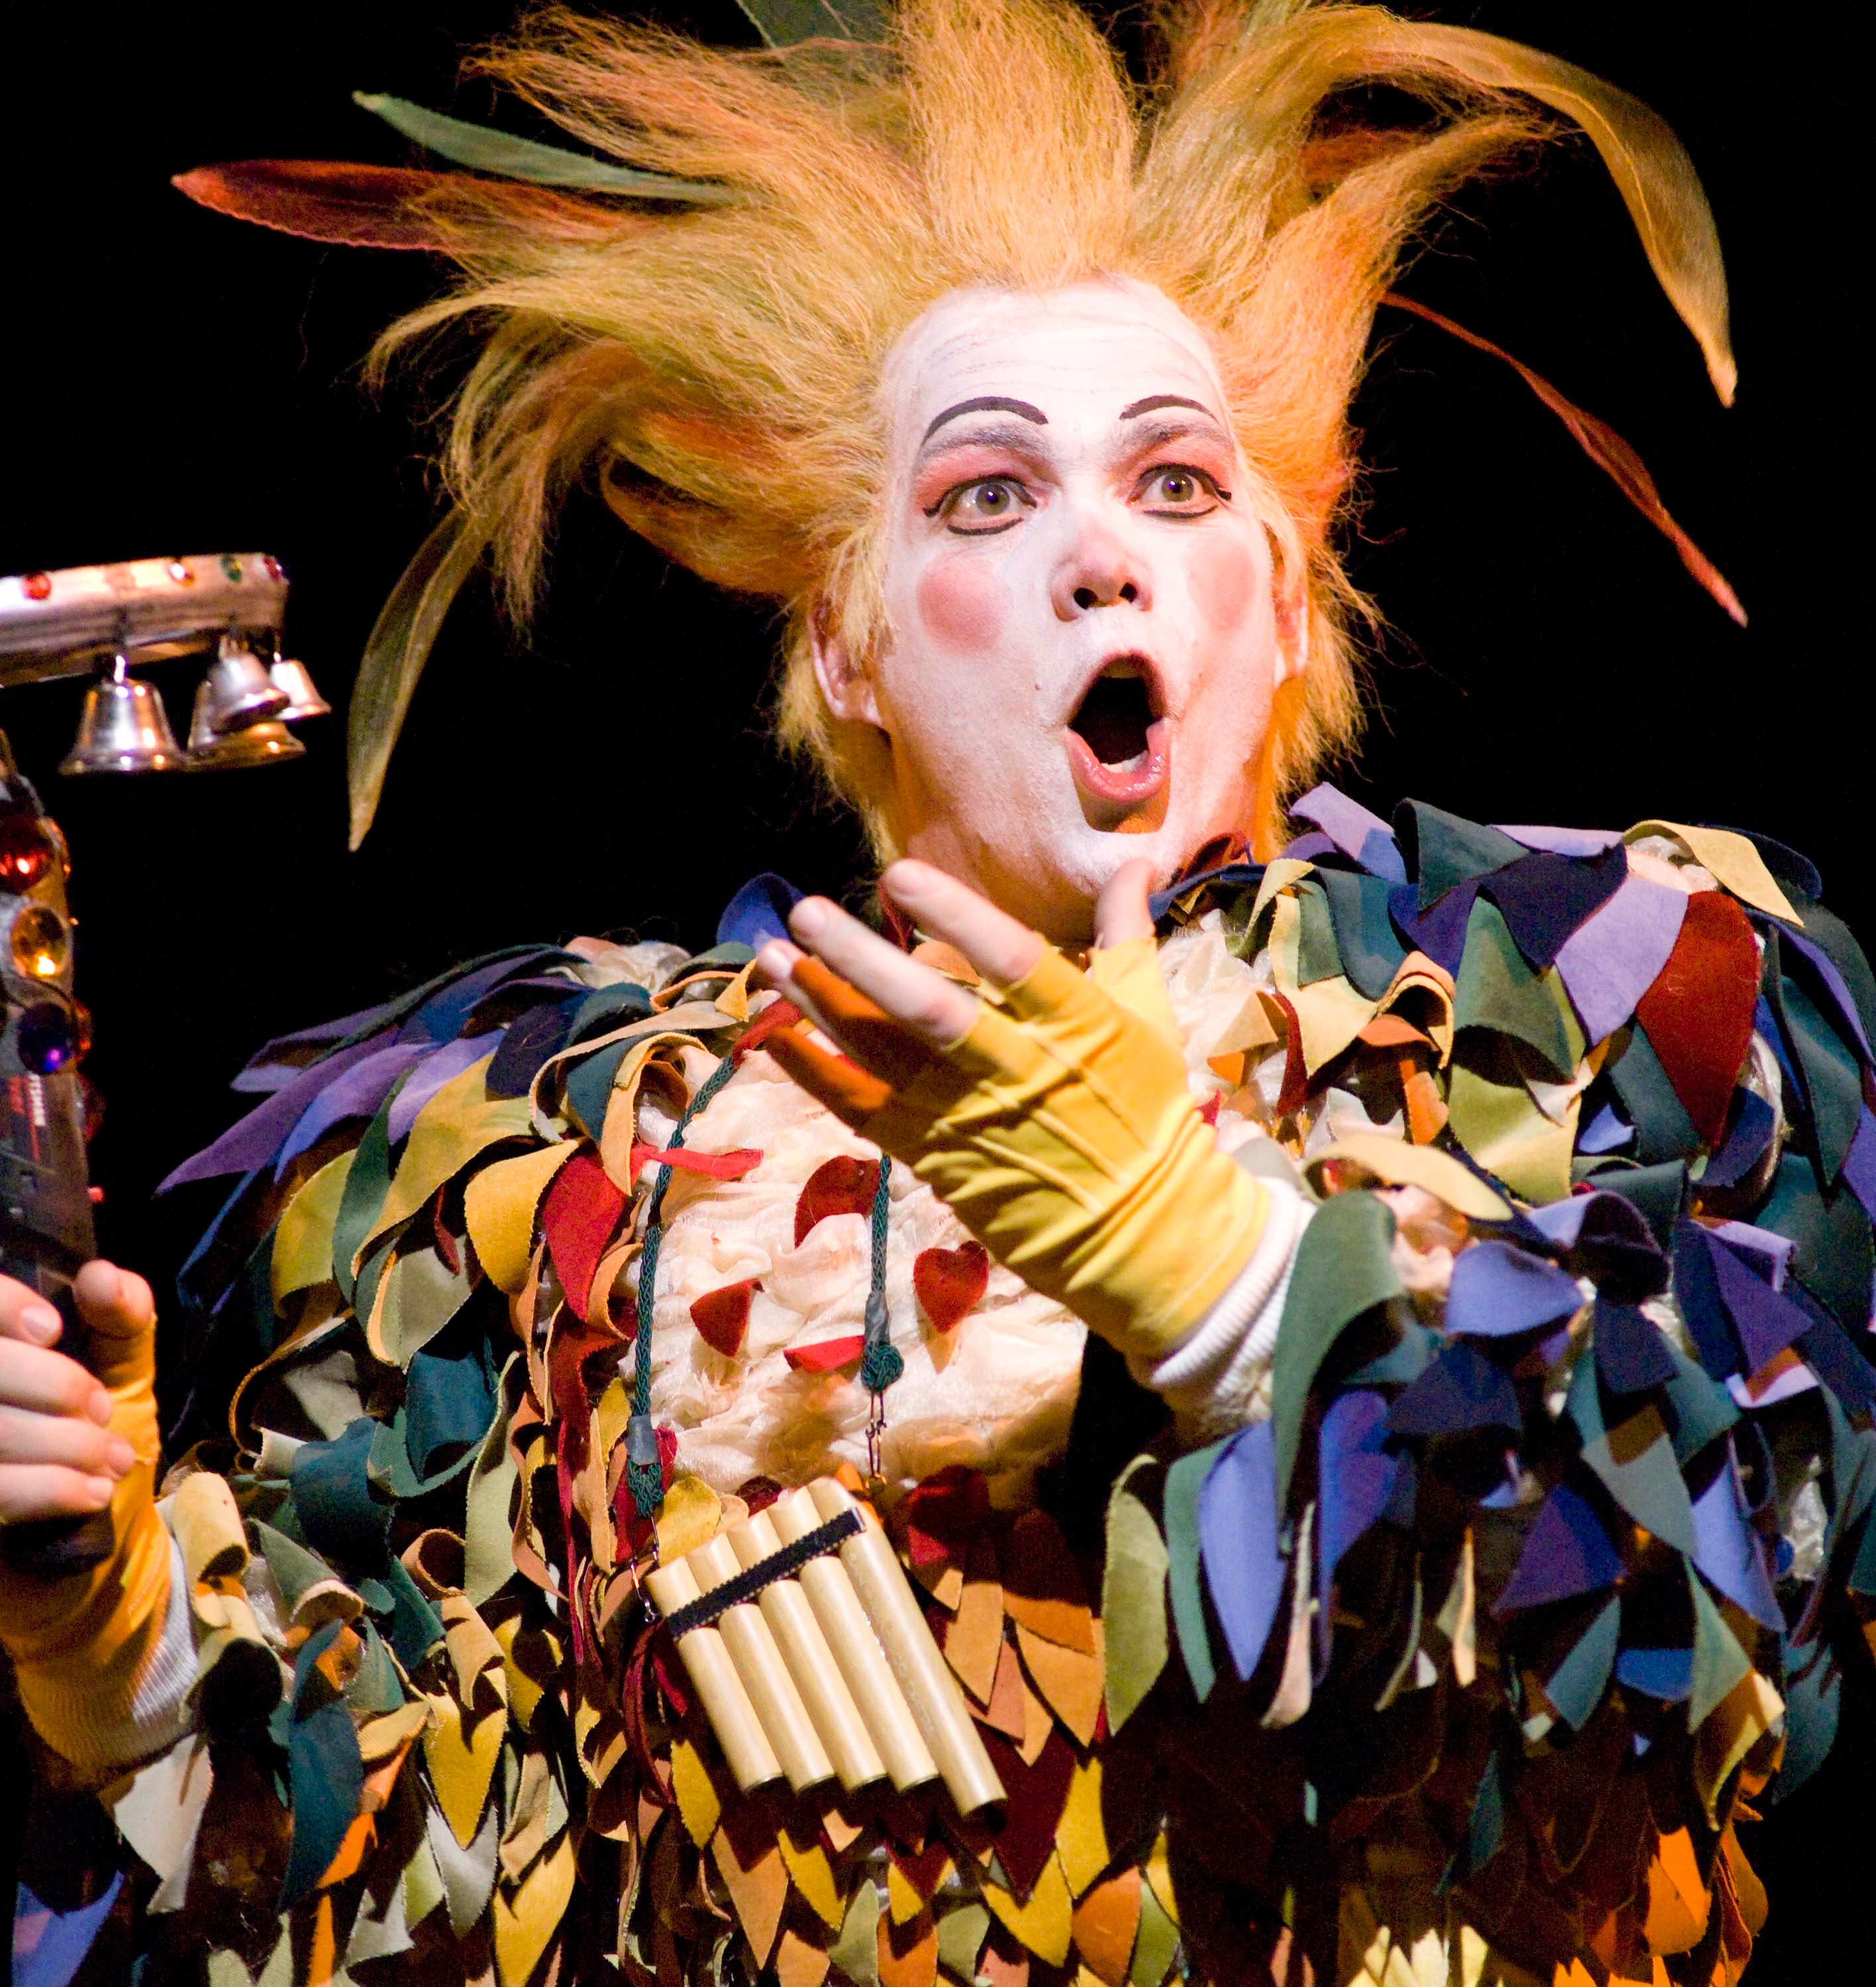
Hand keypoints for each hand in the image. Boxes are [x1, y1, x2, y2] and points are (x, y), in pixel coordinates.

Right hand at [0, 1262, 156, 1525]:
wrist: (96, 1563)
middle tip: (100, 1411)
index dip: (3, 1307)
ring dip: (68, 1444)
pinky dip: (55, 1488)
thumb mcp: (120, 1378)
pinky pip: (0, 1492)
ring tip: (112, 1460)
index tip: (53, 1331)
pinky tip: (92, 1492)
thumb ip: (119, 1323)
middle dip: (55, 1386)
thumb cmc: (100, 1453)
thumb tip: (101, 1277)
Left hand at [754, 858, 1267, 1361]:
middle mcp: (1014, 1068)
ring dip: (816, 1003)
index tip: (899, 872)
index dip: (955, 916)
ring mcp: (967, 1116)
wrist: (1140, 1229)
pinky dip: (813, 1072)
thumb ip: (1126, 934)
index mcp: (1075, 1025)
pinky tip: (772, 1035)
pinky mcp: (934, 1156)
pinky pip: (859, 1109)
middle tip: (806, 913)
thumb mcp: (1149, 1017)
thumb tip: (1132, 863)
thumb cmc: (1147, 1111)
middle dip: (860, 959)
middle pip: (927, 1009)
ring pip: (879, 1054)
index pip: (1011, 960)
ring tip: (769, 956)